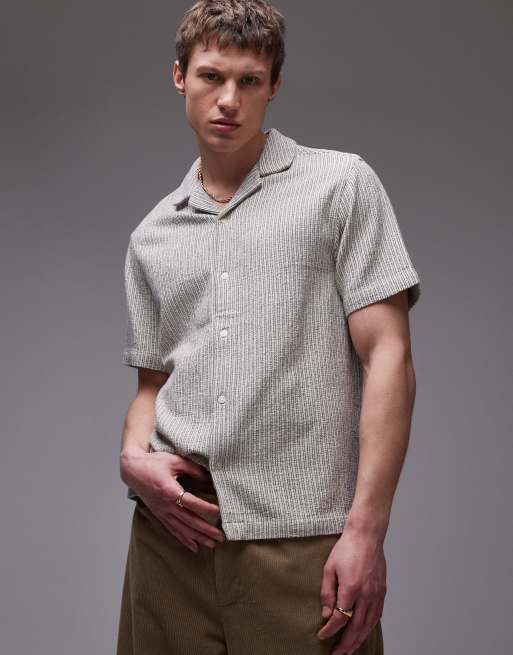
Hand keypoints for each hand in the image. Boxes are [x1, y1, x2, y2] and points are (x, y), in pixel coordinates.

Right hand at [120, 448, 225, 552]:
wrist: (133, 470)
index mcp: (170, 490)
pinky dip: (184, 539)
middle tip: (221, 537)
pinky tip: (195, 547)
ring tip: (212, 545)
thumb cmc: (154, 462)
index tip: (220, 512)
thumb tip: (209, 477)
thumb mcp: (175, 460)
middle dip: (206, 530)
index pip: (192, 503)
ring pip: (182, 529)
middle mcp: (166, 505)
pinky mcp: (159, 515)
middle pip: (189, 520)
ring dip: (198, 538)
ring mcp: (162, 512)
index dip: (206, 508)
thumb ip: (193, 469)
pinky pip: (173, 530)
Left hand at [316, 523, 386, 653]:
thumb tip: (326, 614)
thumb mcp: (329, 568)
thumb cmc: (346, 548)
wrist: (367, 535)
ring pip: (368, 624)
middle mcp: (367, 594)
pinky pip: (377, 615)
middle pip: (356, 627)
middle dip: (346, 644)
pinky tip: (364, 632)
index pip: (340, 618)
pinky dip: (370, 627)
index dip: (329, 630)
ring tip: (350, 649)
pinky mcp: (382, 590)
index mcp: (351, 588)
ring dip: (359, 640)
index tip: (321, 635)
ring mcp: (376, 593)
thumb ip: (327, 592)